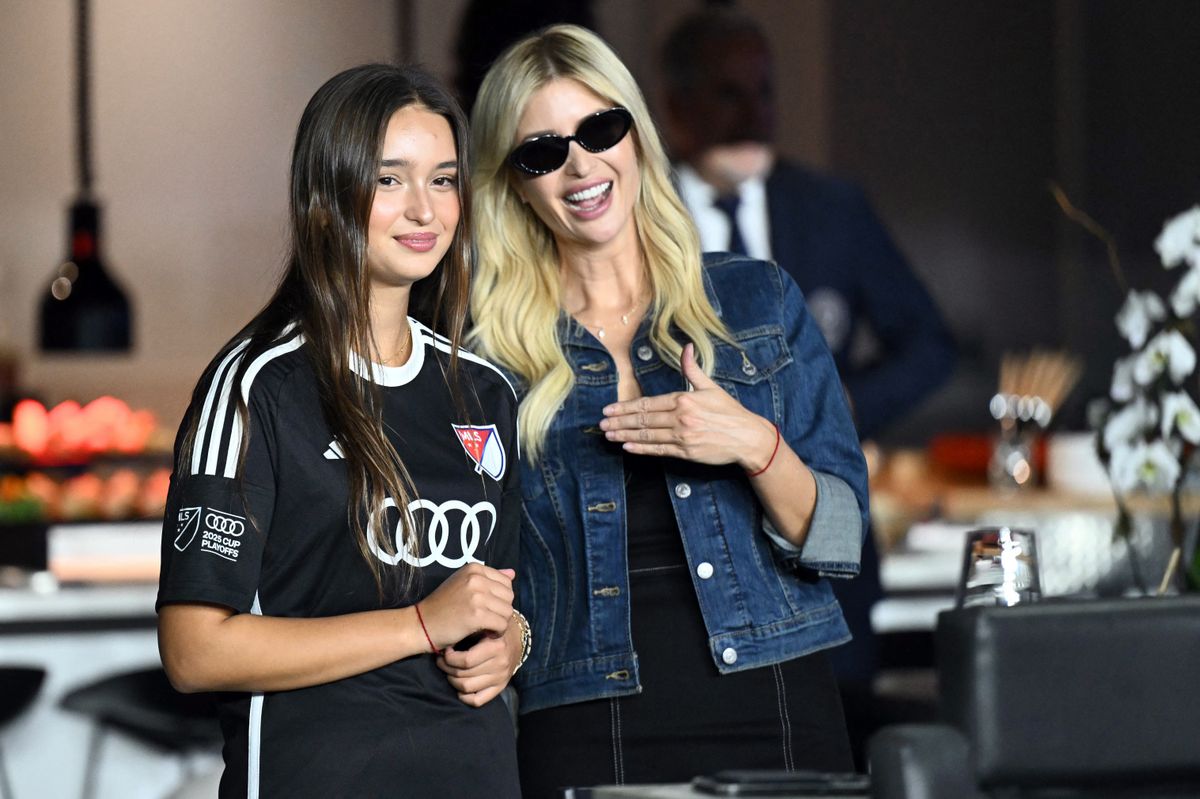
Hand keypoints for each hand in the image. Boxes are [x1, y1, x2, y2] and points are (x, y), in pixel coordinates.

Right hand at [418, 564, 513, 651]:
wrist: (421, 624)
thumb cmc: (443, 606)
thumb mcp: (464, 584)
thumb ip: (489, 578)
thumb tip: (513, 573)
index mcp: (474, 568)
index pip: (506, 582)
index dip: (500, 599)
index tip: (487, 608)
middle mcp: (476, 578)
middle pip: (509, 596)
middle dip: (501, 611)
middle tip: (487, 620)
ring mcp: (476, 595)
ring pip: (508, 611)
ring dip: (500, 623)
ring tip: (485, 627)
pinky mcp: (476, 614)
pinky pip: (502, 624)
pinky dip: (496, 632)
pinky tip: (484, 634)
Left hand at [436, 622, 521, 706]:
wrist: (517, 638)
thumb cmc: (495, 630)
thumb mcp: (486, 624)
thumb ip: (471, 631)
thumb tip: (448, 642)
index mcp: (496, 647)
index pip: (466, 660)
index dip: (450, 658)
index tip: (446, 650)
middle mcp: (500, 664)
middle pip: (463, 674)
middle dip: (447, 668)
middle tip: (442, 661)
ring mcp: (501, 678)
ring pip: (467, 688)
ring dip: (452, 681)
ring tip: (449, 671)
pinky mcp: (500, 687)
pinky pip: (478, 701)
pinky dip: (464, 697)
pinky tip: (460, 688)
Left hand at [599, 343, 776, 469]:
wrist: (748, 437)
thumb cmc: (730, 411)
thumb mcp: (711, 387)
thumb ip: (692, 369)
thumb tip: (686, 347)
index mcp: (684, 399)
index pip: (647, 403)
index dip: (626, 406)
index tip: (610, 408)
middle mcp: (681, 418)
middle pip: (643, 420)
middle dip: (619, 421)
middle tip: (602, 423)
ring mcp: (683, 437)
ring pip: (647, 435)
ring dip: (625, 435)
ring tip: (609, 435)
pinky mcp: (686, 453)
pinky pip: (659, 450)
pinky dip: (642, 449)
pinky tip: (628, 448)